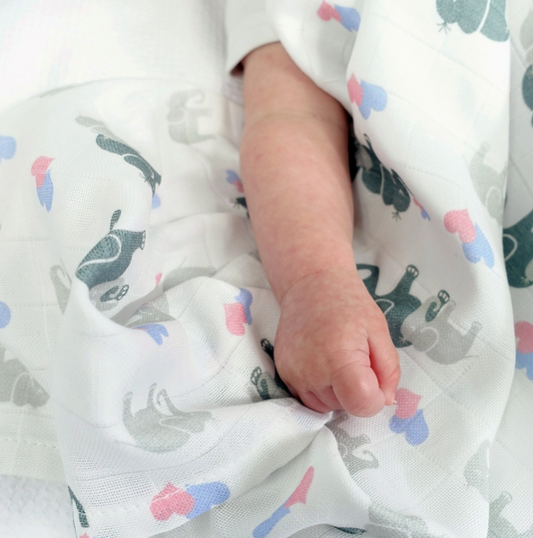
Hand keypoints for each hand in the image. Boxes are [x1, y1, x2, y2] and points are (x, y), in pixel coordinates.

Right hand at [274, 267, 399, 416]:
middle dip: (356, 391)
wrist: (310, 285)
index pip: (361, 405)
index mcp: (338, 359)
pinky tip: (323, 363)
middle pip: (344, 406)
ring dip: (338, 392)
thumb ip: (389, 370)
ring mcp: (293, 374)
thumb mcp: (379, 331)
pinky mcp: (283, 373)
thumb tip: (385, 400)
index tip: (375, 376)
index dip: (376, 397)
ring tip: (338, 359)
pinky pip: (307, 398)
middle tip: (356, 358)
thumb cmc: (349, 304)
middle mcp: (310, 372)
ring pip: (326, 406)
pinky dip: (320, 389)